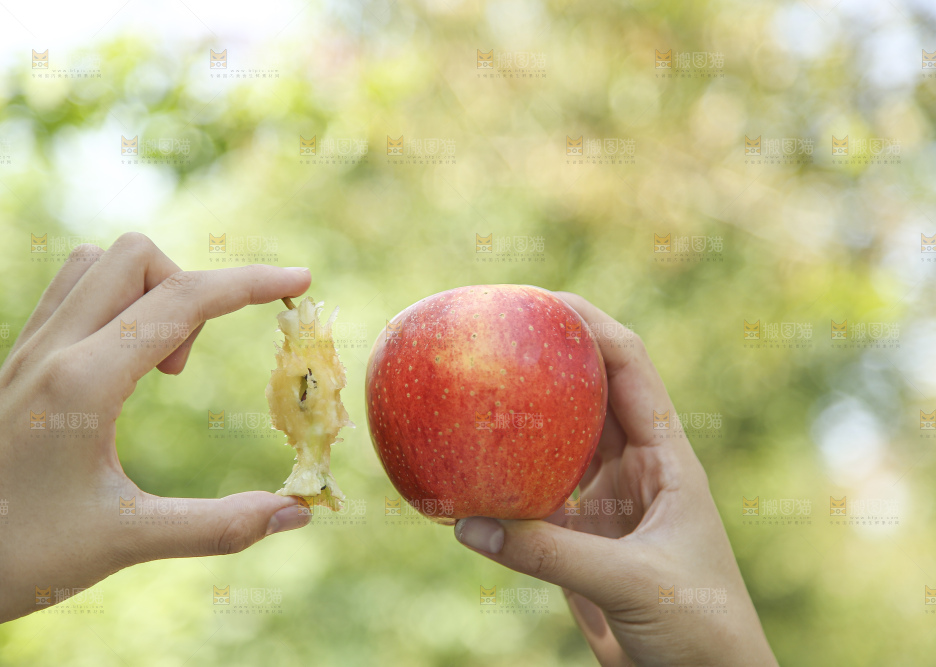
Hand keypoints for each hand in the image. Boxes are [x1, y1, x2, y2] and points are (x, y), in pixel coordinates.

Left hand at [0, 233, 312, 652]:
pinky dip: (118, 302)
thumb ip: (219, 526)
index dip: (251, 283)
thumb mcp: (125, 541)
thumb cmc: (16, 556)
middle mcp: (54, 347)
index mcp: (84, 381)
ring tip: (160, 367)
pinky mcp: (19, 362)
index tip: (299, 282)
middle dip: (191, 289)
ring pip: (99, 264)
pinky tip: (125, 364)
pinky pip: (74, 291)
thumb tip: (298, 513)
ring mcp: (30, 349)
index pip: (183, 299)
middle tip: (187, 371)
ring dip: (149, 292)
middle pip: (137, 256)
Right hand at [453, 293, 777, 666]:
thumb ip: (551, 554)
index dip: (592, 327)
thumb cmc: (701, 627)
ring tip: (477, 387)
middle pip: (589, 392)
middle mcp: (634, 468)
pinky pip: (533, 501)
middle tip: (498, 330)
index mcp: (666, 458)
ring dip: (525, 417)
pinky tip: (469, 475)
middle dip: (551, 357)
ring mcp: (604, 502)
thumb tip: (467, 524)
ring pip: (558, 442)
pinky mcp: (580, 540)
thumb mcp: (633, 581)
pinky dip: (503, 486)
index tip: (545, 301)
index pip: (629, 369)